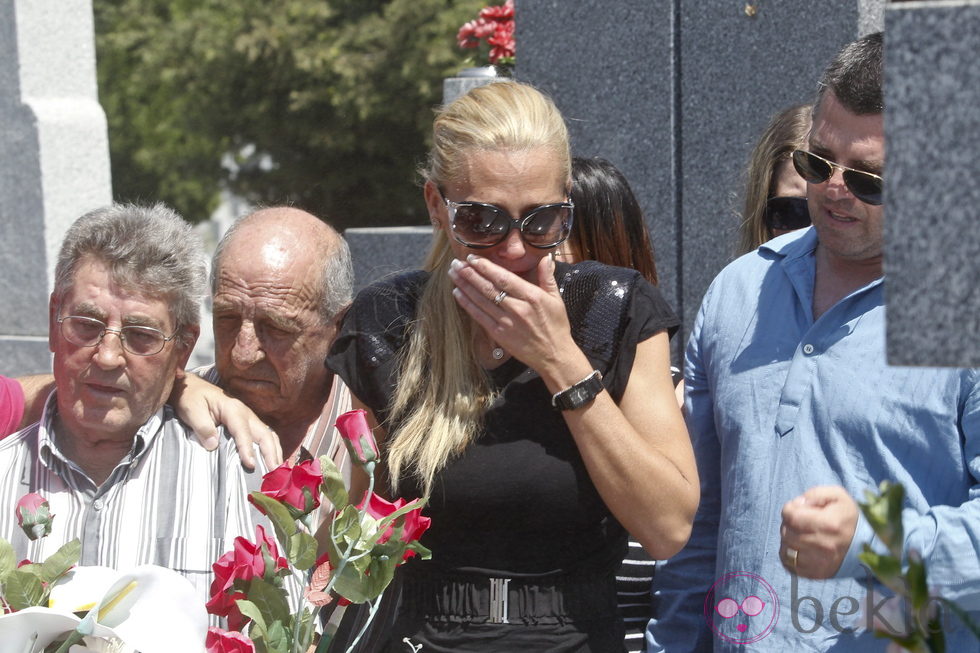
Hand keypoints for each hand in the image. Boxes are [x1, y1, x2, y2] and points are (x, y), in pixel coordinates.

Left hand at [170, 373, 282, 470]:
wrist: (193, 388)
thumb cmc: (191, 398)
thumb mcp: (191, 410)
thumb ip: (202, 426)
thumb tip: (213, 445)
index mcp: (232, 409)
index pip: (243, 431)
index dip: (247, 448)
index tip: (250, 465)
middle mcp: (246, 412)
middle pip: (264, 433)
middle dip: (271, 453)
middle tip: (275, 473)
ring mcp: (249, 418)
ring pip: (269, 435)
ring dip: (275, 452)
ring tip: (278, 470)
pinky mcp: (248, 423)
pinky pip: (265, 436)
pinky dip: (272, 448)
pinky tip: (273, 460)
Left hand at [447, 254, 586, 382]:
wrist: (554, 355)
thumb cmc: (555, 325)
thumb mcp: (556, 299)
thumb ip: (547, 277)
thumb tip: (545, 258)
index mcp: (532, 297)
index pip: (504, 278)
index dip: (486, 267)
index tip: (472, 257)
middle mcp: (518, 308)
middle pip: (488, 288)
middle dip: (470, 274)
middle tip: (456, 263)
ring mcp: (507, 322)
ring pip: (481, 300)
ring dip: (465, 286)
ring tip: (453, 274)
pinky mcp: (499, 335)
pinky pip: (479, 317)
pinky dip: (467, 304)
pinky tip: (457, 294)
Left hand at [780, 485, 858, 578]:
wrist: (864, 544)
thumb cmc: (846, 516)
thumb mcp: (837, 495)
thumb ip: (814, 494)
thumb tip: (798, 504)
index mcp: (829, 524)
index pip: (791, 516)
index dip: (790, 509)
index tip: (799, 509)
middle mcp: (823, 546)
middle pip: (786, 532)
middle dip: (789, 523)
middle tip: (800, 521)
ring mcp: (819, 563)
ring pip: (785, 549)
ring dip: (788, 539)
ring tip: (801, 534)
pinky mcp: (815, 574)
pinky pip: (789, 564)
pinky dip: (789, 555)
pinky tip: (800, 547)